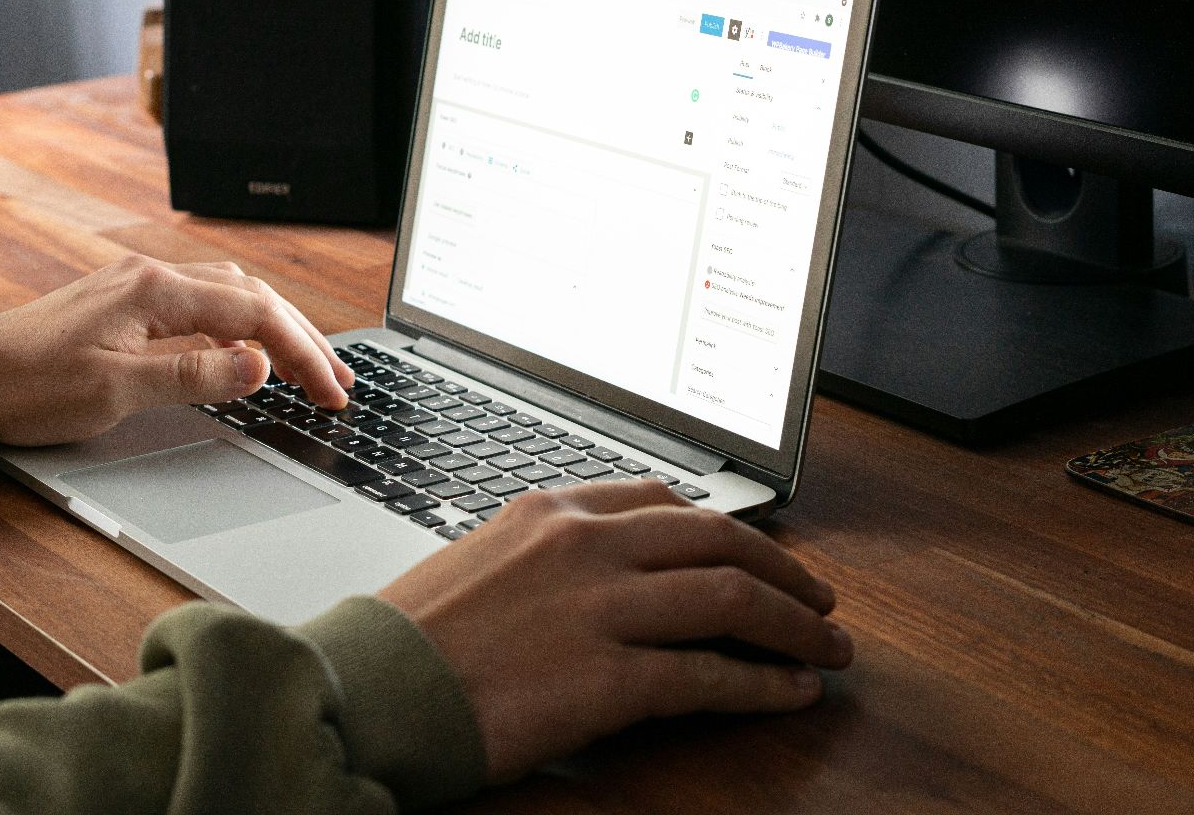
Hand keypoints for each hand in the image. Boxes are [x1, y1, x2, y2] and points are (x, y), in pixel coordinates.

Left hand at [0, 255, 352, 445]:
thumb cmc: (28, 387)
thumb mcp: (115, 391)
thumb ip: (193, 376)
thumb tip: (258, 366)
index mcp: (154, 292)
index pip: (253, 316)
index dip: (302, 353)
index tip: (330, 390)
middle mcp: (150, 278)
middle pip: (251, 297)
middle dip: (302, 337)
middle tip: (338, 381)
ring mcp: (137, 288)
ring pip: (230, 296)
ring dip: (275, 328)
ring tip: (308, 365)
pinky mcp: (125, 305)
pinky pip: (202, 305)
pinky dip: (240, 326)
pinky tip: (248, 350)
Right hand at [379, 481, 850, 781]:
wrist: (366, 691)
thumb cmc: (407, 638)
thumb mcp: (479, 561)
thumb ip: (546, 553)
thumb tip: (607, 574)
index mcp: (550, 509)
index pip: (664, 501)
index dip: (727, 529)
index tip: (755, 552)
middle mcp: (583, 544)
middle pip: (716, 539)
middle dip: (783, 570)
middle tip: (819, 599)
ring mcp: (599, 607)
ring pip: (731, 597)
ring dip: (795, 625)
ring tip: (827, 647)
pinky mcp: (608, 676)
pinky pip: (710, 674)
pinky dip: (764, 684)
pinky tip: (790, 693)